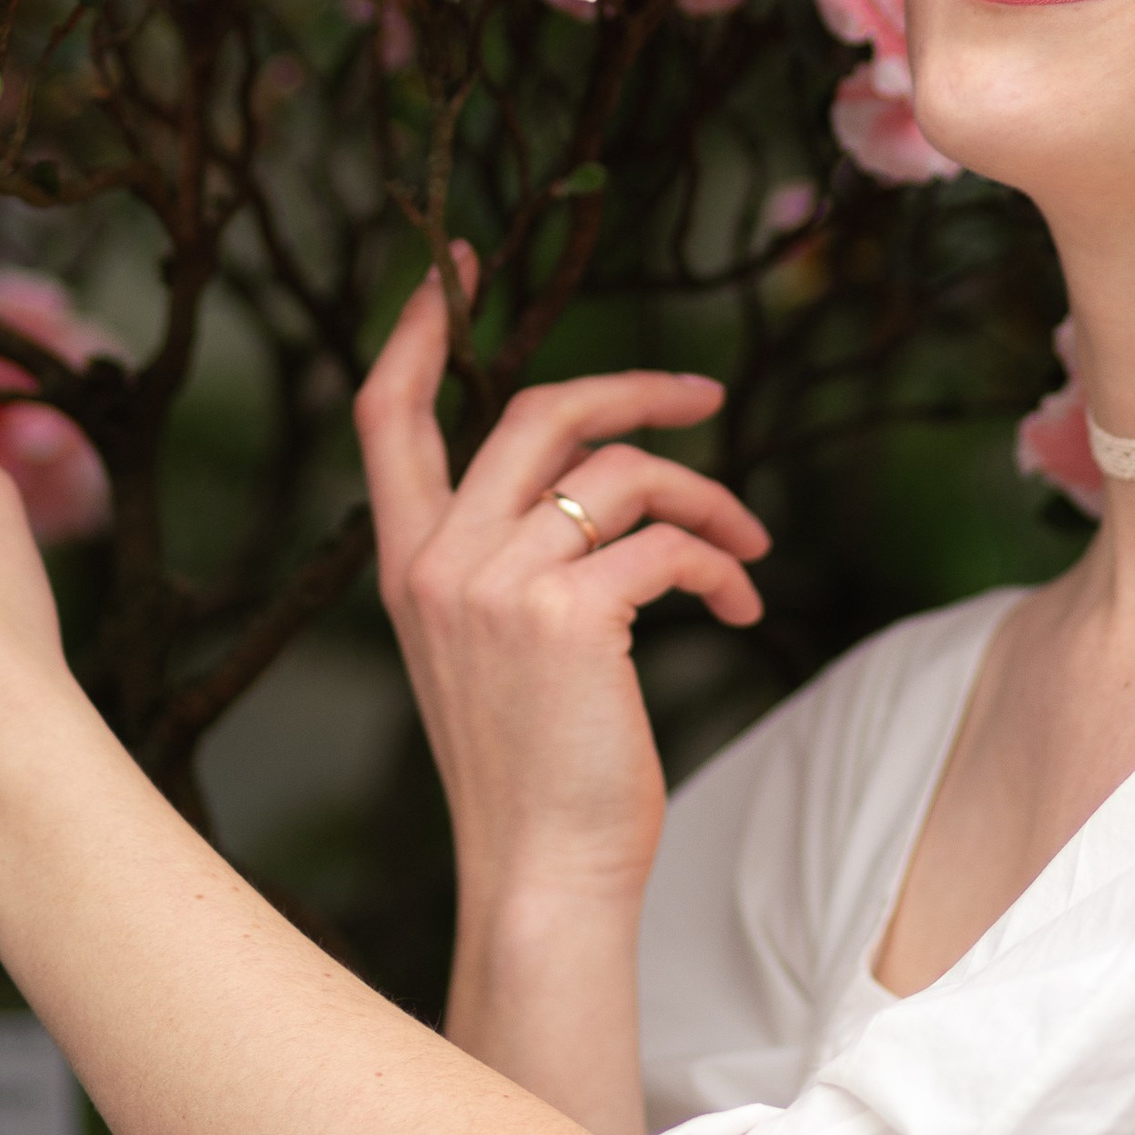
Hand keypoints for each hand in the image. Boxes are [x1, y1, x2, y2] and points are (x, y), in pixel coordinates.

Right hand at [355, 260, 769, 915]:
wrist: (543, 872)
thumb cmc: (538, 768)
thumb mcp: (494, 647)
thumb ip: (514, 557)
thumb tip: (601, 482)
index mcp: (407, 563)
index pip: (387, 415)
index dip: (420, 326)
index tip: (456, 262)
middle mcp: (438, 562)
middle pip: (539, 412)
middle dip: (636, 388)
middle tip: (706, 396)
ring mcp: (496, 585)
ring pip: (624, 475)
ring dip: (707, 501)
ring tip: (747, 550)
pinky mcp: (569, 615)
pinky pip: (668, 543)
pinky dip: (721, 564)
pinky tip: (743, 603)